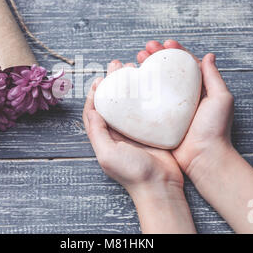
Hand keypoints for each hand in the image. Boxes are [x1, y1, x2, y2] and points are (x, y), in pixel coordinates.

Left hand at [83, 60, 183, 192]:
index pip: (94, 111)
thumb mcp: (108, 155)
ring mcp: (135, 130)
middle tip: (117, 66)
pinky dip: (146, 95)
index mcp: (105, 137)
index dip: (94, 94)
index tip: (99, 79)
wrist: (161, 186)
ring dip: (129, 85)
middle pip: (112, 102)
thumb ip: (97, 132)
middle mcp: (118, 132)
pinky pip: (146, 108)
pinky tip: (150, 84)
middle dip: (112, 83)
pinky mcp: (152, 129)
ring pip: (129, 102)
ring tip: (133, 68)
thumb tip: (92, 110)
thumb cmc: (133, 174)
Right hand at [137, 40, 233, 174]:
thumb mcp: (221, 98)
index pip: (185, 65)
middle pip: (168, 71)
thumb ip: (214, 77)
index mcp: (199, 90)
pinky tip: (133, 84)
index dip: (175, 51)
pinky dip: (141, 92)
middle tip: (145, 49)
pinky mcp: (160, 121)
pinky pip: (149, 103)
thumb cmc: (215, 129)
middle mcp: (184, 97)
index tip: (165, 43)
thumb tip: (209, 56)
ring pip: (156, 84)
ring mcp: (171, 109)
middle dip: (156, 57)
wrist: (204, 157)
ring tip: (136, 61)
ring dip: (146, 71)